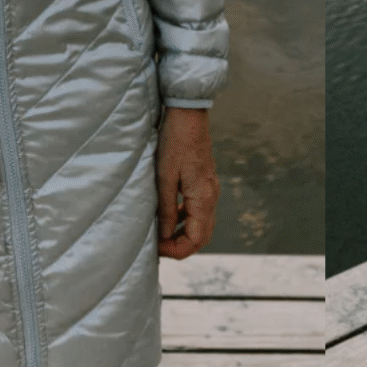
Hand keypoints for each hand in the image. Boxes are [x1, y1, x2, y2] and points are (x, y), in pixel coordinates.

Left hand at [156, 106, 217, 259]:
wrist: (187, 116)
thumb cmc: (174, 142)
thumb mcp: (164, 178)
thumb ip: (165, 209)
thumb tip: (163, 235)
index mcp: (203, 198)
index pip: (197, 239)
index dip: (176, 250)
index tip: (155, 248)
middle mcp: (211, 197)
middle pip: (202, 236)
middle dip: (180, 246)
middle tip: (156, 246)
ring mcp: (210, 189)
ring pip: (201, 225)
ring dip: (181, 234)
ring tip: (158, 233)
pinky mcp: (205, 183)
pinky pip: (198, 211)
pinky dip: (184, 220)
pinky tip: (167, 215)